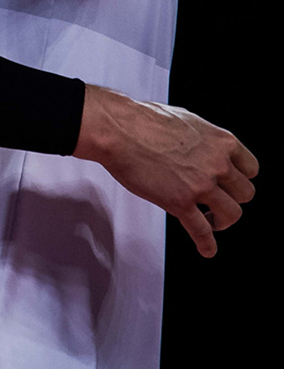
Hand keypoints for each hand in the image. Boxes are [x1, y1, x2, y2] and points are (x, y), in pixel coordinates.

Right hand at [78, 85, 257, 256]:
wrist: (117, 129)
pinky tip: (206, 249)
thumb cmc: (142, 119)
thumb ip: (204, 139)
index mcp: (221, 142)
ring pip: (231, 214)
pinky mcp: (180, 203)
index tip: (231, 184)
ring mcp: (200, 185)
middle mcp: (217, 164)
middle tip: (218, 201)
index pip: (251, 169)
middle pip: (245, 193)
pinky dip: (206, 244)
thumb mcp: (186, 120)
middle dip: (232, 198)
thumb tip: (203, 148)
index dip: (240, 178)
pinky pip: (202, 230)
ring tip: (210, 220)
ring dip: (222, 220)